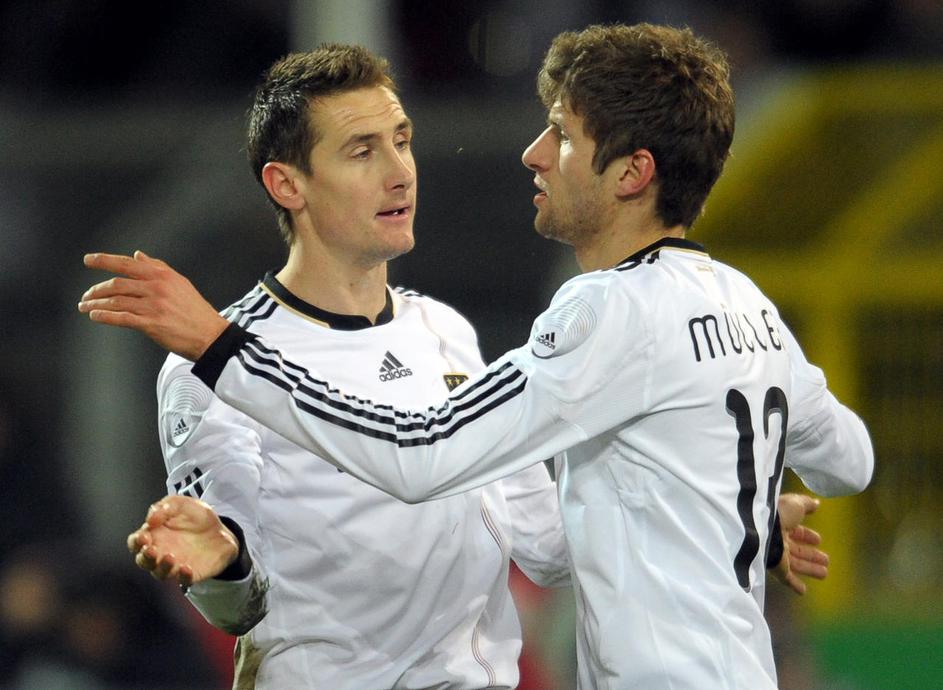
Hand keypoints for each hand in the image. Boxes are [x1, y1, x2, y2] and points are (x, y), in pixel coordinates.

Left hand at [78, 251, 228, 360]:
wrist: (210, 335)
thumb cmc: (195, 310)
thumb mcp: (179, 282)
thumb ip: (157, 267)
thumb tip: (137, 255)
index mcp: (162, 275)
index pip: (127, 264)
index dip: (104, 260)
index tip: (88, 260)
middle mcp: (157, 288)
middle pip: (117, 284)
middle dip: (97, 289)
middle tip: (86, 295)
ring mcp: (154, 306)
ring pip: (116, 301)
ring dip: (96, 303)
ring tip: (85, 307)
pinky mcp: (152, 324)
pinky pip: (122, 318)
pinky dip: (105, 316)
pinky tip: (95, 316)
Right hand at [127, 495, 239, 588]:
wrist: (221, 529)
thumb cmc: (196, 516)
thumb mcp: (180, 504)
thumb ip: (163, 508)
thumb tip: (150, 519)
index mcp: (154, 535)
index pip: (136, 542)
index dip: (136, 541)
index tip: (144, 536)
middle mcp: (160, 553)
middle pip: (143, 561)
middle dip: (144, 558)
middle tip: (152, 550)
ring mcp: (175, 565)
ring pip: (160, 573)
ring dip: (162, 567)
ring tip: (170, 557)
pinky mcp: (190, 574)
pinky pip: (183, 580)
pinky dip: (183, 577)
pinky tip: (187, 568)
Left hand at [773, 493, 828, 594]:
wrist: (760, 528)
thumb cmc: (777, 513)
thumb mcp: (795, 504)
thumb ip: (806, 504)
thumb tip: (817, 504)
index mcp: (780, 523)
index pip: (795, 531)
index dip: (807, 536)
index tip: (818, 540)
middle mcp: (777, 539)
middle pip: (797, 550)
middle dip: (811, 554)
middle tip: (825, 559)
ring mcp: (776, 555)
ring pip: (795, 565)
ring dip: (810, 569)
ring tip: (824, 573)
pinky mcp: (776, 568)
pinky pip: (786, 579)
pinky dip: (794, 585)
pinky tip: (803, 591)